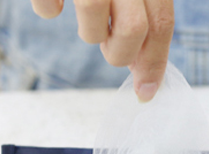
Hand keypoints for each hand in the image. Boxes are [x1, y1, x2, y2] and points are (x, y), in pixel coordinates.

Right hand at [30, 0, 174, 101]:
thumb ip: (142, 15)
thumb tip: (144, 70)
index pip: (161, 23)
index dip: (155, 62)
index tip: (147, 91)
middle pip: (133, 28)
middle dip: (120, 53)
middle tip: (108, 44)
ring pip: (94, 12)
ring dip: (89, 31)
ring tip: (86, 22)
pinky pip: (47, 3)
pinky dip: (47, 9)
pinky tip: (53, 6)